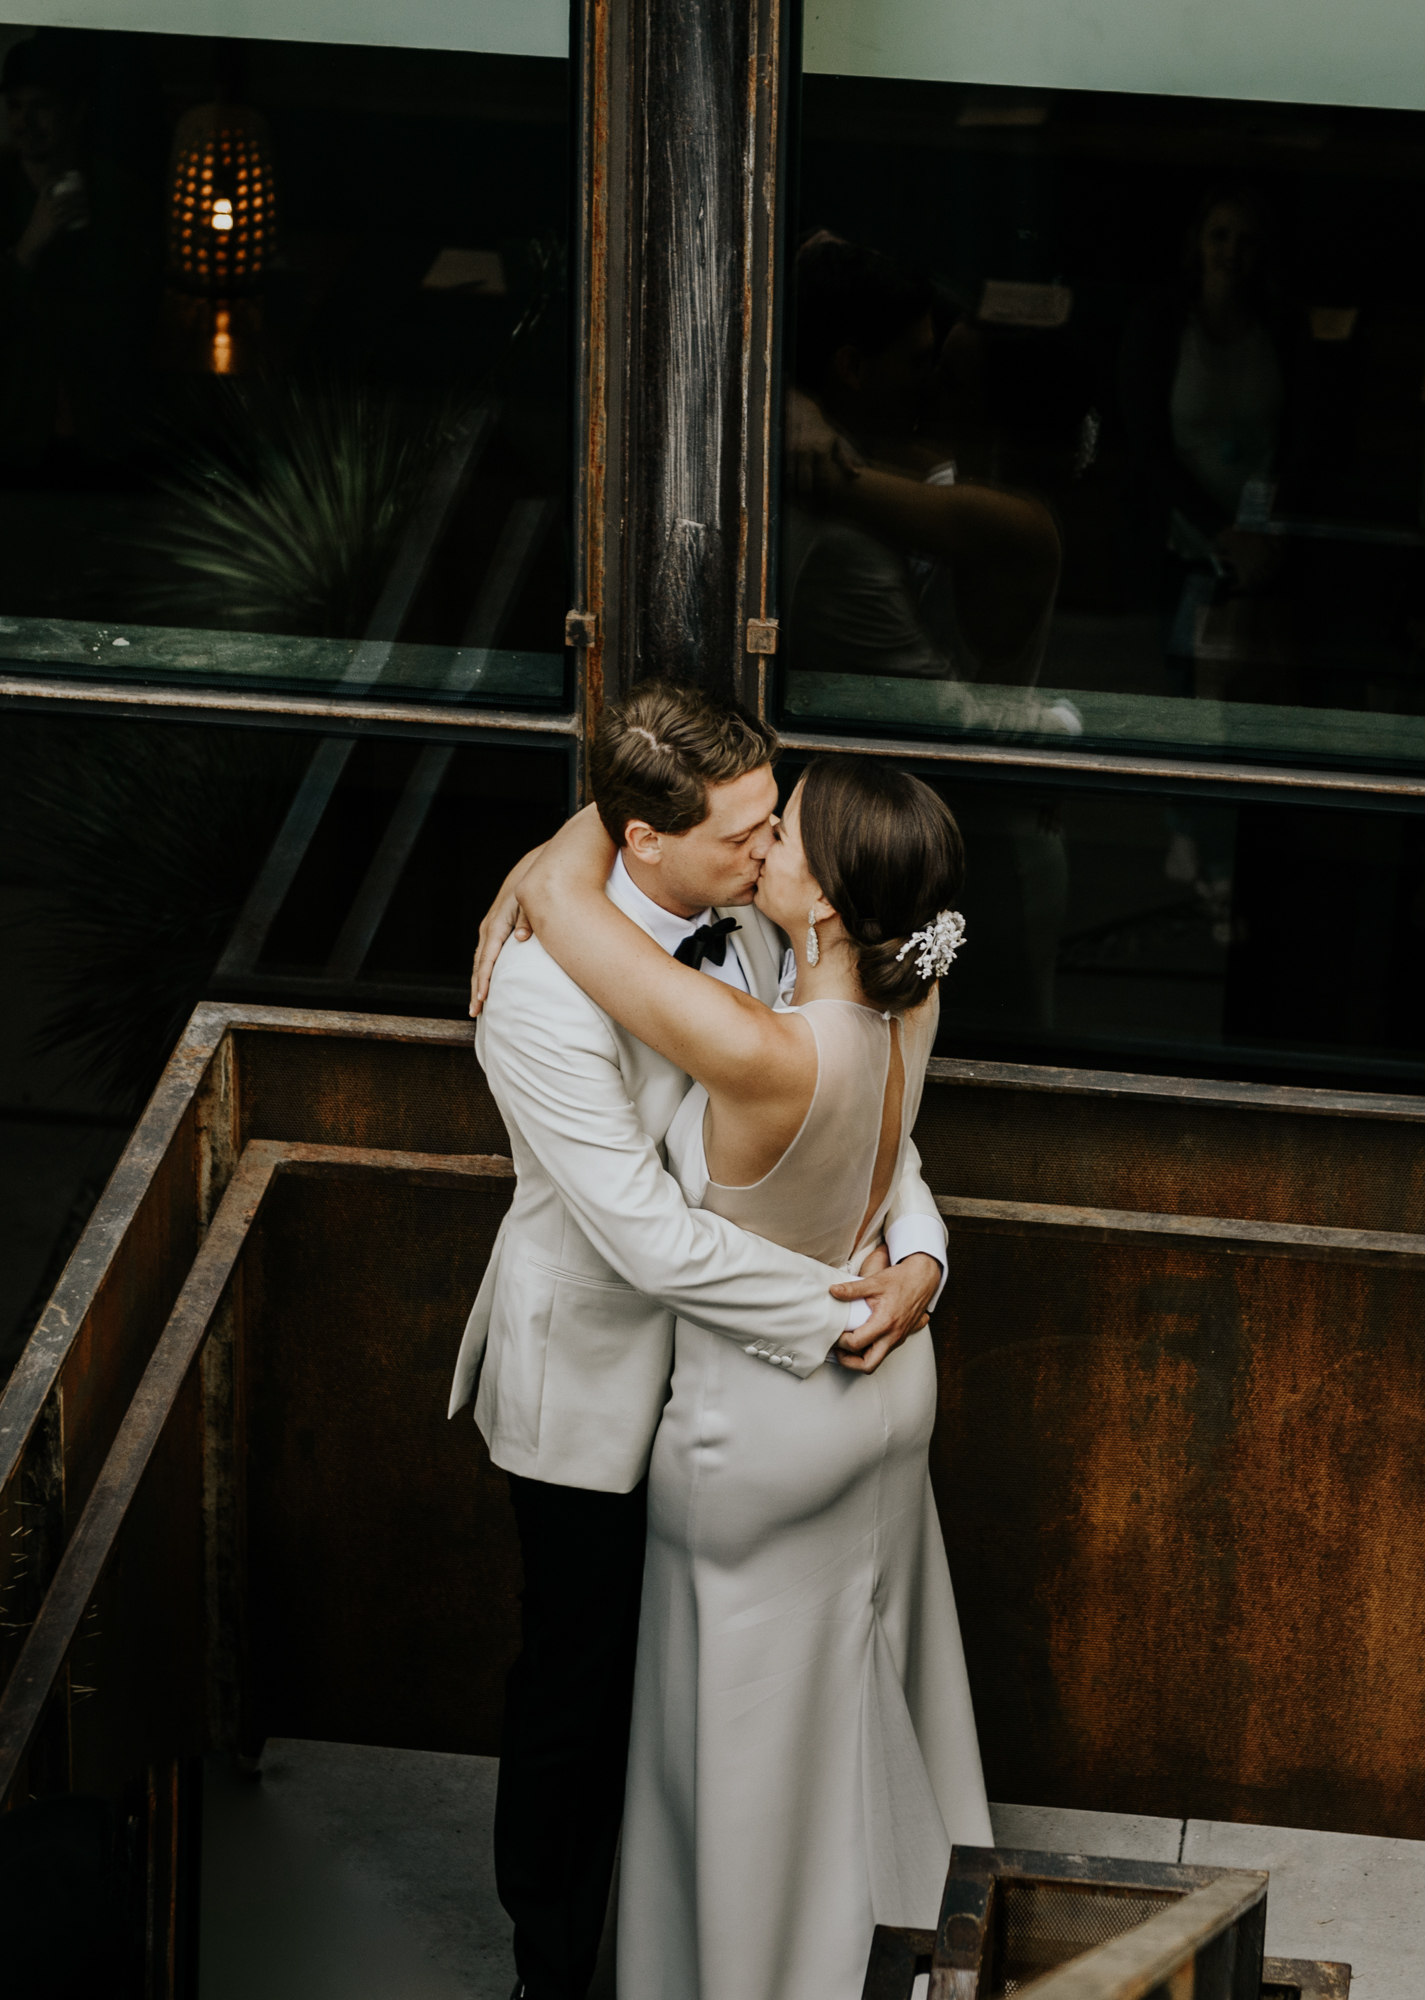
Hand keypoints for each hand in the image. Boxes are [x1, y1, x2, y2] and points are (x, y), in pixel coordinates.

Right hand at [17, 175, 88, 268]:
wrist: (33, 238)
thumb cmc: (38, 225)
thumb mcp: (40, 212)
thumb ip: (49, 207)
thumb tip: (61, 204)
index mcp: (40, 201)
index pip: (46, 185)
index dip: (54, 178)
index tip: (64, 175)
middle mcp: (45, 205)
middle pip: (62, 195)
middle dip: (74, 192)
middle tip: (83, 191)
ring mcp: (51, 214)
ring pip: (68, 206)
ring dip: (79, 202)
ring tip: (86, 201)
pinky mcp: (55, 224)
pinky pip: (70, 217)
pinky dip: (78, 214)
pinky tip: (85, 213)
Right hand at [469, 886, 531, 1014]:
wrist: (529, 871)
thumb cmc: (531, 888)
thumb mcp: (529, 901)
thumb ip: (526, 919)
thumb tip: (521, 938)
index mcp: (496, 925)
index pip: (487, 959)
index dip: (483, 980)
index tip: (482, 999)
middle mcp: (489, 928)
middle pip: (478, 964)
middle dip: (476, 988)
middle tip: (474, 1012)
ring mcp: (489, 928)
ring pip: (480, 960)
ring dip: (478, 982)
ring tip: (478, 1005)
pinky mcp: (495, 928)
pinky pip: (486, 954)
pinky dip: (483, 971)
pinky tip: (486, 983)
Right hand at [785, 386, 863, 498]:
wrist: (801, 412)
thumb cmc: (821, 430)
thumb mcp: (835, 441)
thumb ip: (845, 459)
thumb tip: (857, 474)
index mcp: (822, 449)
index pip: (825, 479)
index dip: (826, 495)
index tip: (829, 506)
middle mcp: (806, 451)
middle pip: (807, 483)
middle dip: (810, 500)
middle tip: (814, 512)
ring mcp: (793, 452)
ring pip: (794, 481)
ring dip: (798, 496)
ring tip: (804, 508)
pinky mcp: (783, 453)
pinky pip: (785, 475)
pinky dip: (789, 487)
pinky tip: (792, 497)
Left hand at [828, 1251, 938, 1374]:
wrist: (923, 1278)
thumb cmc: (901, 1280)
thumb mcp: (874, 1282)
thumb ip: (852, 1289)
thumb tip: (833, 1291)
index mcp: (885, 1323)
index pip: (856, 1344)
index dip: (840, 1341)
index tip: (835, 1332)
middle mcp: (893, 1336)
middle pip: (868, 1365)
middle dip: (849, 1362)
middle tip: (837, 1350)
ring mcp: (898, 1338)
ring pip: (877, 1360)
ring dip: (859, 1357)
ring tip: (846, 1345)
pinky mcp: (901, 1336)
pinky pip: (884, 1351)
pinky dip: (870, 1350)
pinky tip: (862, 1338)